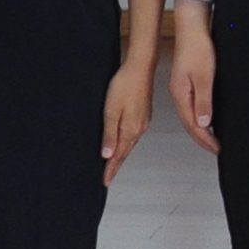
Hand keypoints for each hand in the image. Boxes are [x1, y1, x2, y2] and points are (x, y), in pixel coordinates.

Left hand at [100, 62, 150, 184]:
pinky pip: (133, 134)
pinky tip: (122, 142)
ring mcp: (143, 121)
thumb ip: (110, 134)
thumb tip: (107, 154)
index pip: (118, 155)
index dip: (111, 169)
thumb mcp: (111, 110)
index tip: (105, 180)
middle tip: (108, 177)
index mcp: (131, 129)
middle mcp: (139, 128)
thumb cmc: (125, 85)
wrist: (140, 68)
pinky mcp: (143, 114)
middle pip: (125, 152)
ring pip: (130, 143)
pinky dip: (126, 143)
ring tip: (113, 164)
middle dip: (116, 165)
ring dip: (121, 154)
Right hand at [169, 8, 218, 154]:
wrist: (192, 29)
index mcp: (181, 95)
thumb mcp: (204, 77)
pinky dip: (199, 116)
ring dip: (201, 128)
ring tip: (212, 138)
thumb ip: (203, 101)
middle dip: (203, 138)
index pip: (193, 124)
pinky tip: (206, 117)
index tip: (216, 148)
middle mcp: (178, 94)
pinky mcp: (185, 82)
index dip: (205, 139)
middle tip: (216, 148)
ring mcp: (180, 89)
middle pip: (189, 122)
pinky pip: (191, 105)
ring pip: (190, 115)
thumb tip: (204, 123)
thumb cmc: (198, 48)